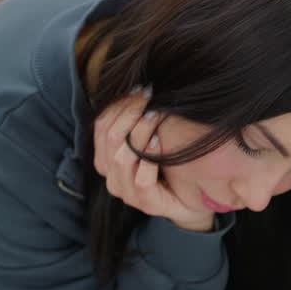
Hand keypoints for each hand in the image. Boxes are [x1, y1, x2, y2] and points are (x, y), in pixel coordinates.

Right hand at [92, 87, 213, 232]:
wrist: (189, 197)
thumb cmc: (167, 164)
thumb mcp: (149, 138)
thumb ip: (136, 121)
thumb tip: (136, 86)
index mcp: (105, 159)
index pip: (101, 126)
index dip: (119, 105)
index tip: (140, 87)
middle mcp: (111, 177)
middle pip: (111, 138)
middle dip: (130, 112)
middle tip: (149, 95)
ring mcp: (127, 193)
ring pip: (122, 158)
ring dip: (140, 132)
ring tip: (155, 114)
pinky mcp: (146, 203)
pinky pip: (141, 180)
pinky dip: (149, 158)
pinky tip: (160, 142)